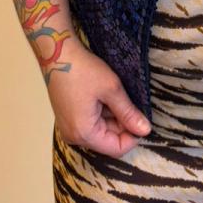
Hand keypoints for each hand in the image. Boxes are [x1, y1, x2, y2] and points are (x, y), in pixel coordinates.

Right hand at [47, 43, 152, 157]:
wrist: (57, 53)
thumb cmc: (83, 70)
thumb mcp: (111, 89)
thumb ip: (128, 113)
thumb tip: (145, 130)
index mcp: (84, 134)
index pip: (117, 149)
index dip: (133, 136)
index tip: (141, 117)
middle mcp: (74, 136)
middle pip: (109, 140)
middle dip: (123, 124)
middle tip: (129, 100)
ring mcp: (69, 128)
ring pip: (101, 131)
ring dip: (113, 116)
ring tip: (115, 94)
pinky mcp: (68, 118)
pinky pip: (91, 123)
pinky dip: (103, 112)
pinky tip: (105, 95)